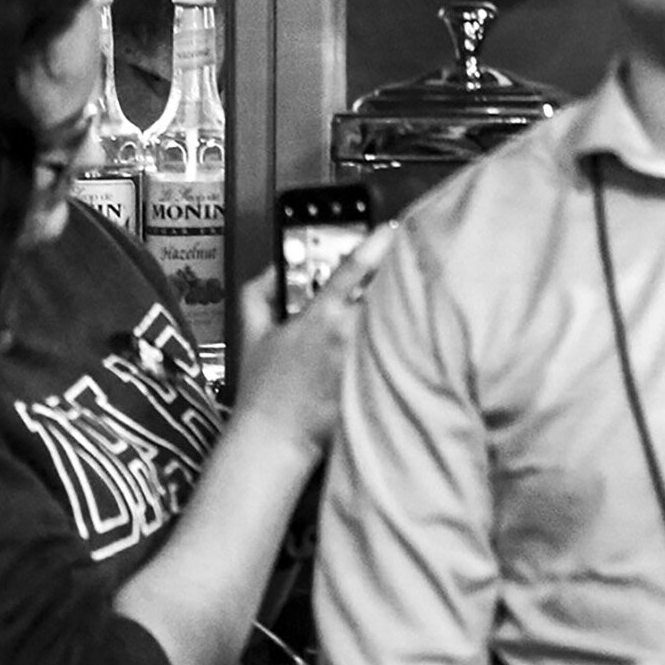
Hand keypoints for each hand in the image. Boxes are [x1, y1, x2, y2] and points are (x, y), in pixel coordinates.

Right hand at [231, 223, 398, 459]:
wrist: (276, 436)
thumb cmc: (263, 389)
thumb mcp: (251, 335)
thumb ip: (258, 295)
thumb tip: (273, 269)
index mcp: (319, 317)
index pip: (351, 271)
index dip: (374, 245)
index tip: (392, 228)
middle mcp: (348, 334)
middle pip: (386, 295)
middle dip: (396, 280)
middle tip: (410, 266)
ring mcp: (366, 358)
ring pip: (395, 323)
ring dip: (401, 311)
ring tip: (413, 302)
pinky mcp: (376, 381)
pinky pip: (397, 354)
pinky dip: (403, 343)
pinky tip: (411, 340)